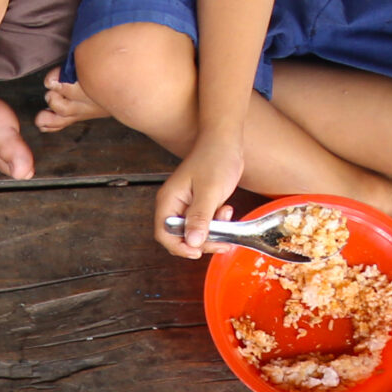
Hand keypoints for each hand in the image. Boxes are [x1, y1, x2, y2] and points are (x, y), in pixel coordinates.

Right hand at [154, 129, 244, 257]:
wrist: (226, 140)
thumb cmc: (215, 158)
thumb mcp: (209, 190)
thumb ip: (200, 217)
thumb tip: (192, 242)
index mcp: (168, 201)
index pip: (165, 234)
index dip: (179, 247)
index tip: (198, 251)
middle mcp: (174, 205)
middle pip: (179, 237)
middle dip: (201, 242)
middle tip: (221, 242)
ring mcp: (187, 205)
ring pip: (195, 232)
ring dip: (212, 232)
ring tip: (227, 217)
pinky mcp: (199, 204)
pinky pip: (205, 223)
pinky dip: (217, 223)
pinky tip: (227, 210)